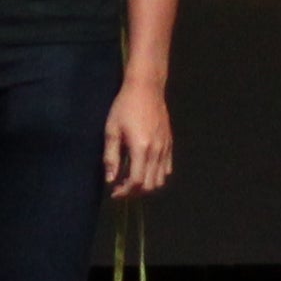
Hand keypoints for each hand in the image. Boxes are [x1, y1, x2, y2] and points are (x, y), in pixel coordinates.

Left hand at [101, 74, 173, 198]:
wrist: (146, 88)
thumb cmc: (124, 107)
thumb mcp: (112, 130)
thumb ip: (111, 157)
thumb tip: (110, 179)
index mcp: (141, 148)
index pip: (136, 181)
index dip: (125, 192)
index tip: (114, 192)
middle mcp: (156, 151)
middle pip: (150, 185)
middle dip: (134, 192)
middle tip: (121, 188)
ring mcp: (165, 148)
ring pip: (161, 179)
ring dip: (146, 185)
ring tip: (132, 180)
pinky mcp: (169, 143)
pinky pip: (167, 168)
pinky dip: (157, 175)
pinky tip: (144, 169)